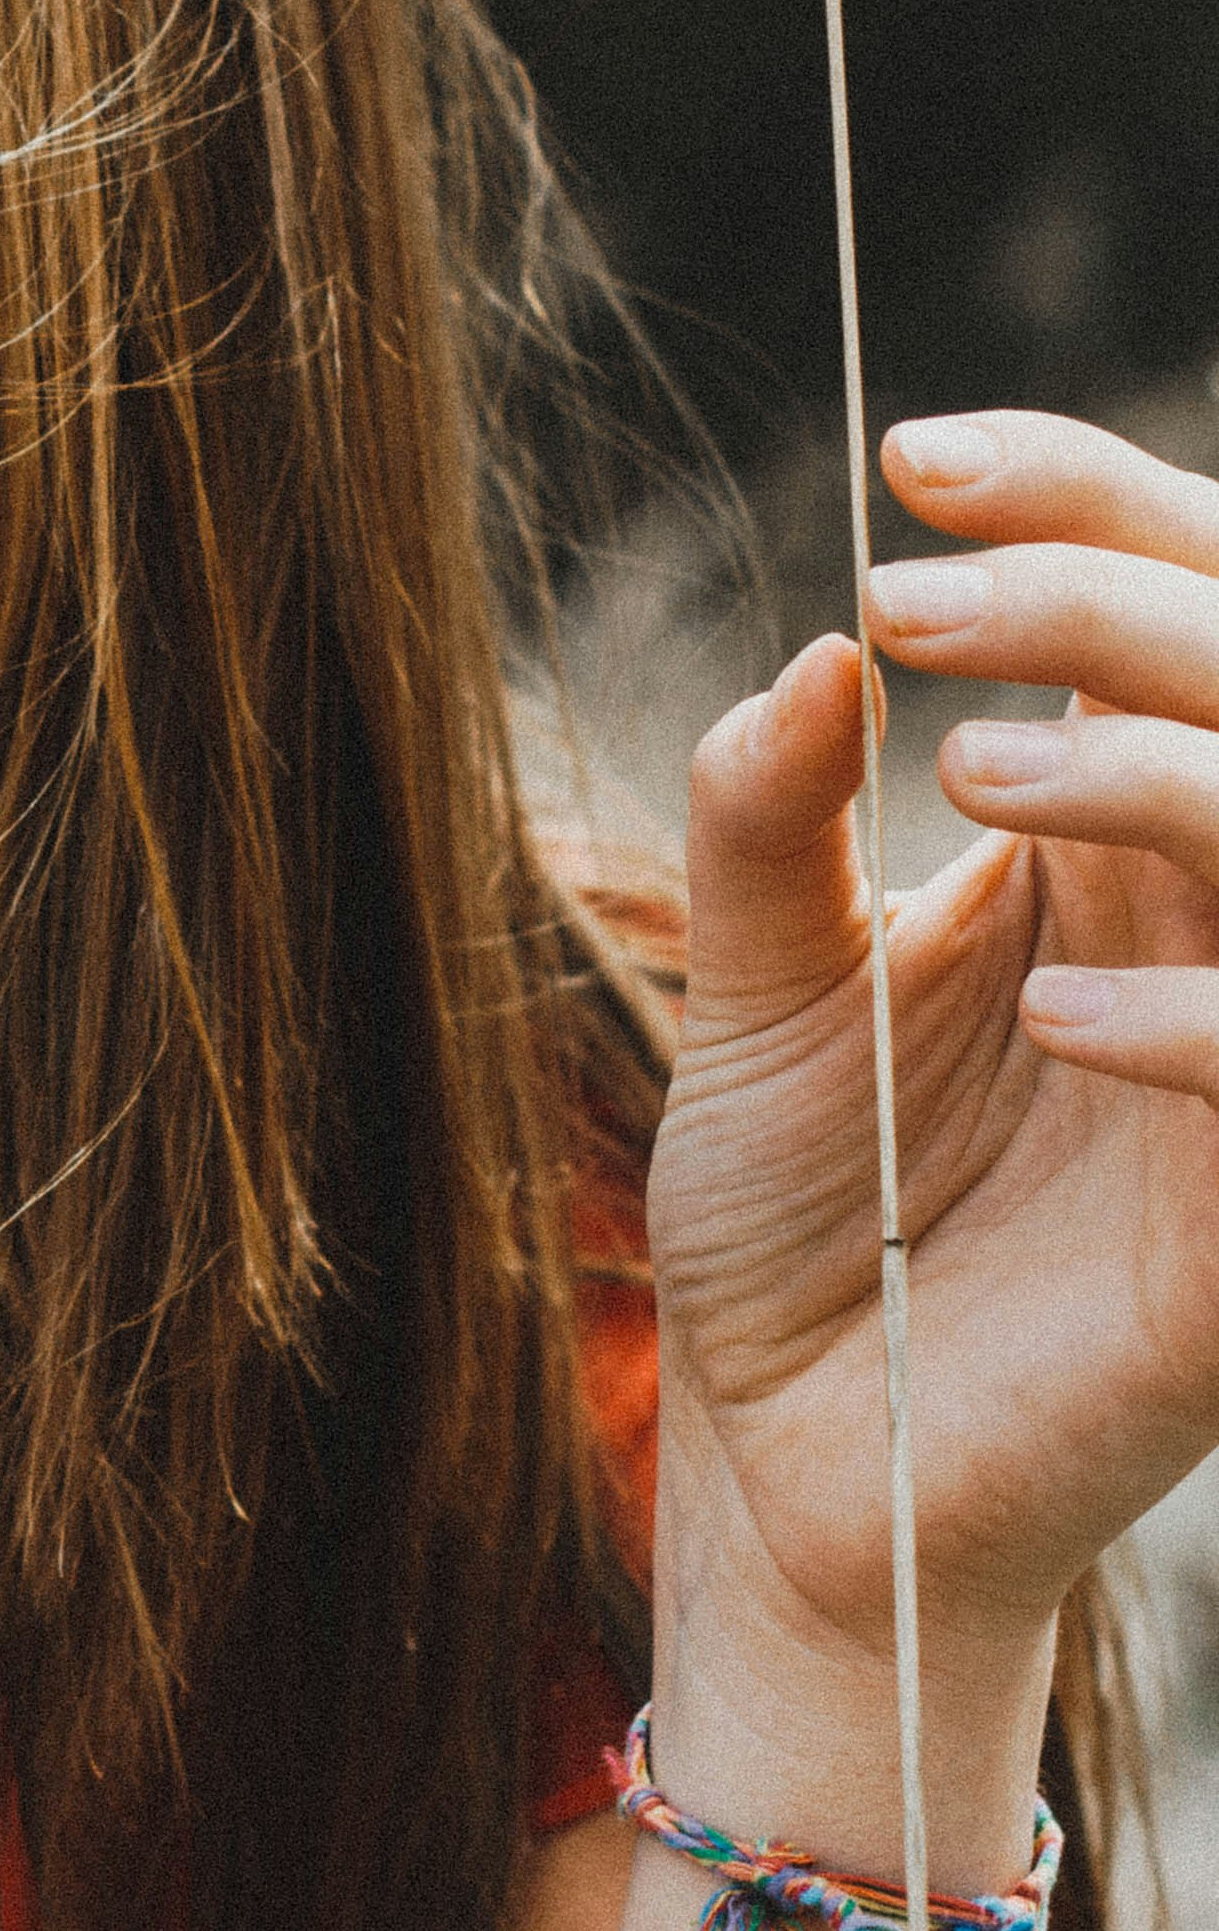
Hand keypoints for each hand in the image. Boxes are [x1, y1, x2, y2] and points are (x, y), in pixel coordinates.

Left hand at [646, 407, 1218, 1732]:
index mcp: (1111, 849)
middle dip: (1108, 599)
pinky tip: (1054, 1015)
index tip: (918, 460)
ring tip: (967, 773)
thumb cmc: (797, 1227)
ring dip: (1168, 772)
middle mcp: (1207, 933)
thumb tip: (814, 655)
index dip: (1082, 504)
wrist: (790, 1471)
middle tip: (906, 597)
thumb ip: (771, 825)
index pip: (1169, 613)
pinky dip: (1204, 1028)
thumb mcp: (756, 998)